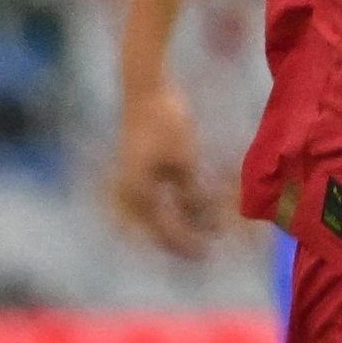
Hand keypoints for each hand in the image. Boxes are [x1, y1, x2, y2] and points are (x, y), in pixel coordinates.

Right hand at [106, 79, 227, 258]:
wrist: (144, 89)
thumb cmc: (165, 122)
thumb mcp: (185, 161)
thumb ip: (192, 195)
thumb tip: (204, 221)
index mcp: (140, 194)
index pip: (166, 232)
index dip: (188, 244)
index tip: (208, 253)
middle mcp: (132, 193)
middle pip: (159, 228)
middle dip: (185, 236)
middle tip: (209, 244)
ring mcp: (133, 182)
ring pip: (159, 214)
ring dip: (183, 220)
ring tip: (209, 224)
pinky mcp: (139, 171)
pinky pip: (159, 198)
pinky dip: (177, 204)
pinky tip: (195, 204)